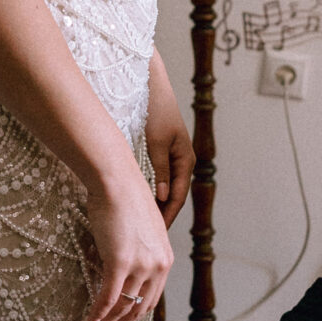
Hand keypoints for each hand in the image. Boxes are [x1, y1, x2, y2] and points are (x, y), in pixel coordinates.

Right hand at [81, 164, 173, 320]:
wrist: (116, 180)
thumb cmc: (123, 198)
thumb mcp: (139, 230)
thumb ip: (136, 252)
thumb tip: (118, 268)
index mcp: (164, 260)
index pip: (150, 300)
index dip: (132, 319)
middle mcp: (157, 266)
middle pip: (139, 310)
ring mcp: (141, 265)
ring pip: (122, 307)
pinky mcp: (121, 262)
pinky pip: (108, 297)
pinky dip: (97, 315)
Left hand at [145, 53, 193, 230]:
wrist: (150, 85)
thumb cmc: (155, 109)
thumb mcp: (157, 141)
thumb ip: (160, 168)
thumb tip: (164, 197)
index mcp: (186, 160)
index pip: (178, 197)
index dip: (167, 216)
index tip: (155, 233)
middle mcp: (181, 161)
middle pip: (172, 196)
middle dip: (161, 216)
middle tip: (146, 235)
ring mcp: (171, 157)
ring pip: (164, 189)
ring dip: (154, 205)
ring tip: (140, 223)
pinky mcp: (159, 153)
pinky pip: (156, 179)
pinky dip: (148, 191)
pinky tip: (135, 200)